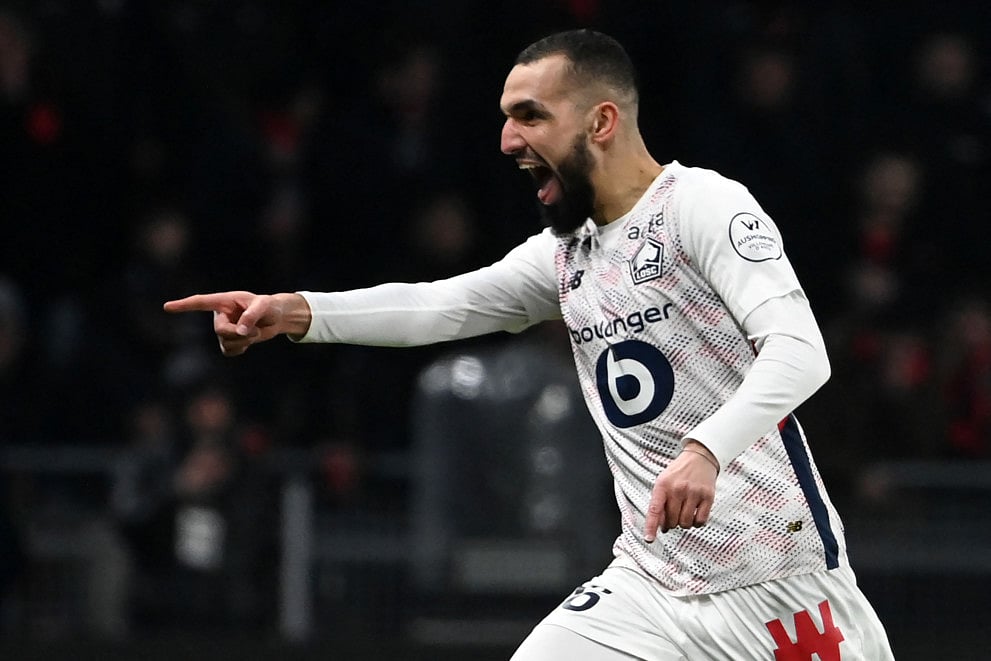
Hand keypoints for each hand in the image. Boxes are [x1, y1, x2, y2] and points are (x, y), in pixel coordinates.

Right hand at [163, 291, 310, 355]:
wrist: (275, 318)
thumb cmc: (269, 306)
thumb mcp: (264, 306)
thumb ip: (252, 315)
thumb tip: (241, 331)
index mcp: (224, 301)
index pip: (201, 303)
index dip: (184, 305)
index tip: (167, 307)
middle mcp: (220, 315)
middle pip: (220, 330)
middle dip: (238, 334)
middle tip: (255, 331)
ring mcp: (223, 330)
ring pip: (225, 343)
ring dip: (244, 342)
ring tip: (256, 332)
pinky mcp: (228, 342)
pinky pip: (229, 351)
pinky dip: (242, 349)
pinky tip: (248, 341)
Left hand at [643, 440, 717, 541]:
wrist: (700, 457)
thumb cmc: (679, 472)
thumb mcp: (663, 481)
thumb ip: (660, 502)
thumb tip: (660, 526)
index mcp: (663, 485)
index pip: (655, 510)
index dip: (651, 526)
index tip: (649, 539)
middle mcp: (678, 489)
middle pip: (672, 521)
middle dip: (671, 523)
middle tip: (674, 515)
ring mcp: (694, 493)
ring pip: (686, 523)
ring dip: (684, 523)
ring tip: (684, 512)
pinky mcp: (708, 497)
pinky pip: (701, 521)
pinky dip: (697, 523)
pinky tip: (695, 514)